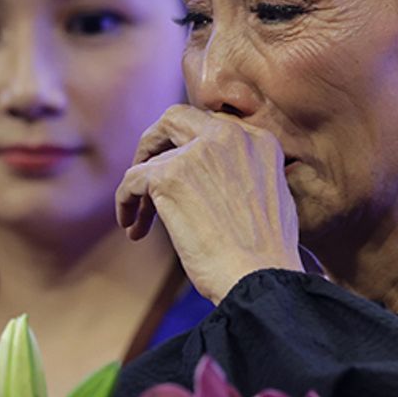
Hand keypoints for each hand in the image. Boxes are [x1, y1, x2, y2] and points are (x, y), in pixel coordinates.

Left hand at [115, 105, 302, 301]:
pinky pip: (132, 181)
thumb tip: (214, 178)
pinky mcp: (168, 176)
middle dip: (155, 143)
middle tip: (146, 173)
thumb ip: (245, 173)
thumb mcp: (271, 196)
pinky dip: (126, 203)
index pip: (211, 126)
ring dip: (141, 189)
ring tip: (140, 219)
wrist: (259, 278)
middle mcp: (229, 135)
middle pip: (175, 119)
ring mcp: (197, 152)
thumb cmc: (266, 254)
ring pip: (150, 157)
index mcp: (258, 140)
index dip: (189, 145)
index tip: (180, 168)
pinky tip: (132, 227)